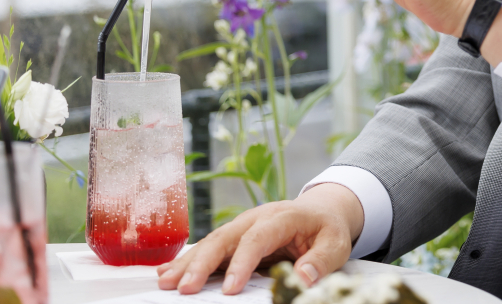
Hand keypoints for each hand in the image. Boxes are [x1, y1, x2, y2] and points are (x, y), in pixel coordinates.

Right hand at [156, 184, 363, 294]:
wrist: (322, 210)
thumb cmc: (327, 229)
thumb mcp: (335, 244)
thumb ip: (320, 260)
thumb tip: (302, 278)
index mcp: (282, 217)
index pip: (258, 238)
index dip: (242, 263)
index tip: (229, 289)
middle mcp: (256, 218)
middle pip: (225, 237)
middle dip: (202, 263)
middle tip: (184, 289)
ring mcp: (242, 226)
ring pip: (211, 242)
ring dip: (188, 262)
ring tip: (165, 283)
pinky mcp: (234, 237)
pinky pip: (209, 248)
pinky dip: (188, 260)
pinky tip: (166, 273)